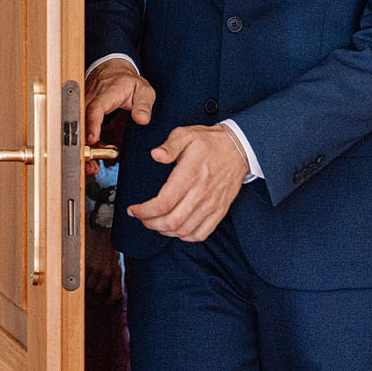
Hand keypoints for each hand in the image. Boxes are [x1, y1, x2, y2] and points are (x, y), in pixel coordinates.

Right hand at [83, 60, 156, 166]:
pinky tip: (92, 158)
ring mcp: (85, 106)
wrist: (112, 71)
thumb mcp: (143, 90)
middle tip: (92, 162)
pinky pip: (81, 129)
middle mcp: (91, 99)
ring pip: (79, 128)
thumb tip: (142, 119)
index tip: (92, 138)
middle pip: (82, 122)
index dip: (92, 124)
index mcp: (106, 94)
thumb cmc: (127, 82)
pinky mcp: (83, 113)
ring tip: (92, 166)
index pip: (96, 108)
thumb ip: (144, 105)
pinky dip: (85, 145)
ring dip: (84, 147)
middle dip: (85, 144)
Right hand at [84, 225, 122, 300]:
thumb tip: (120, 285)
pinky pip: (82, 276)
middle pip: (99, 290)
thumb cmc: (110, 240)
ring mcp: (96, 267)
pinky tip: (86, 264)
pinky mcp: (86, 263)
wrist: (100, 225)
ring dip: (89, 279)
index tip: (107, 302)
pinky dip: (83, 273)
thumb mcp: (120, 256)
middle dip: (97, 286)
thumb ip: (119, 271)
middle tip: (97, 277)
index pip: (116, 293)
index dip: (111, 300)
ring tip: (91, 268)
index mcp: (118, 270)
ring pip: (89, 284)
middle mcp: (107, 271)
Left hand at [126, 125, 246, 241]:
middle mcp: (201, 193)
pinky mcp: (220, 210)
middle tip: (141, 218)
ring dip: (165, 231)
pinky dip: (186, 236)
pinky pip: (202, 233)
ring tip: (155, 223)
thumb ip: (169, 145)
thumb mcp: (186, 134)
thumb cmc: (209, 142)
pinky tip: (176, 229)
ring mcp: (212, 204)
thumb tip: (156, 155)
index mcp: (189, 175)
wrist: (238, 148)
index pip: (163, 203)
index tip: (133, 210)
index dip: (144, 211)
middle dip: (151, 223)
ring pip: (184, 230)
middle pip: (171, 221)